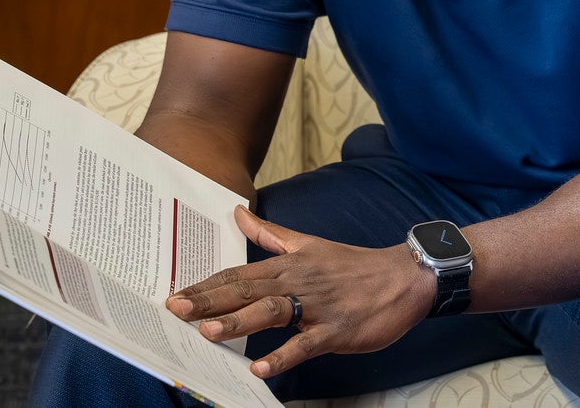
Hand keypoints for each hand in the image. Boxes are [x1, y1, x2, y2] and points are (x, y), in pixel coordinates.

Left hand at [165, 205, 437, 379]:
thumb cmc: (354, 266)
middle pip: (247, 290)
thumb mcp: (309, 244)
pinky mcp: (337, 329)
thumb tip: (237, 212)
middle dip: (209, 300)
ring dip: (240, 321)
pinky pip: (306, 344)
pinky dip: (284, 356)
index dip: (206, 284)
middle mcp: (298, 281)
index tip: (174, 292)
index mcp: (289, 263)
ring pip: (272, 311)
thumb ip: (269, 233)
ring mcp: (317, 305)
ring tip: (208, 331)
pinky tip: (261, 368)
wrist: (405, 277)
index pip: (239, 273)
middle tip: (174, 308)